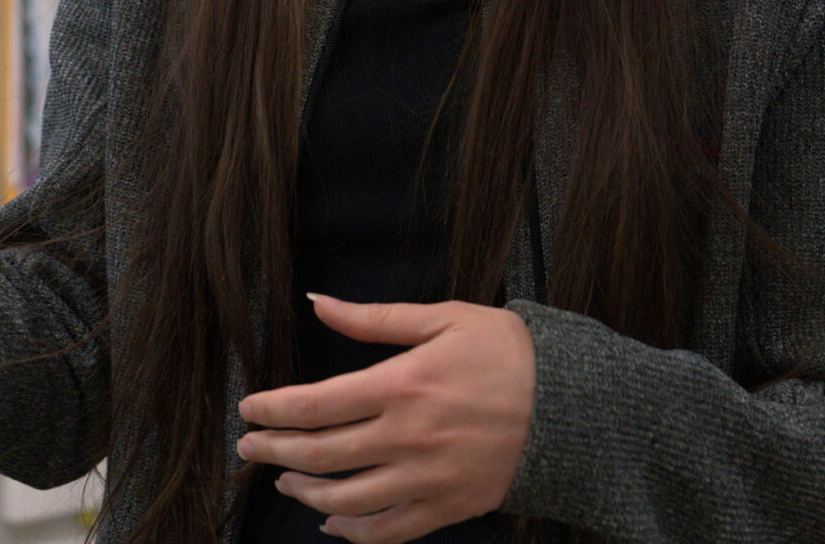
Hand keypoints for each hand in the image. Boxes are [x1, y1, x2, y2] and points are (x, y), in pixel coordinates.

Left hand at [236, 297, 533, 542]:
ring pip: (348, 499)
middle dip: (274, 452)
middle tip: (248, 449)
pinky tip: (333, 524)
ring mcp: (428, 478)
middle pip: (320, 454)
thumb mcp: (442, 319)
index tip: (248, 410)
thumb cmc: (508, 353)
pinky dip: (354, 533)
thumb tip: (317, 303)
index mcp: (401, 385)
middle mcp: (407, 437)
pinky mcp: (450, 507)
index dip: (273, 411)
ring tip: (285, 482)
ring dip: (306, 493)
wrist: (576, 405)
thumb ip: (372, 319)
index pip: (315, 405)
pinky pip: (390, 531)